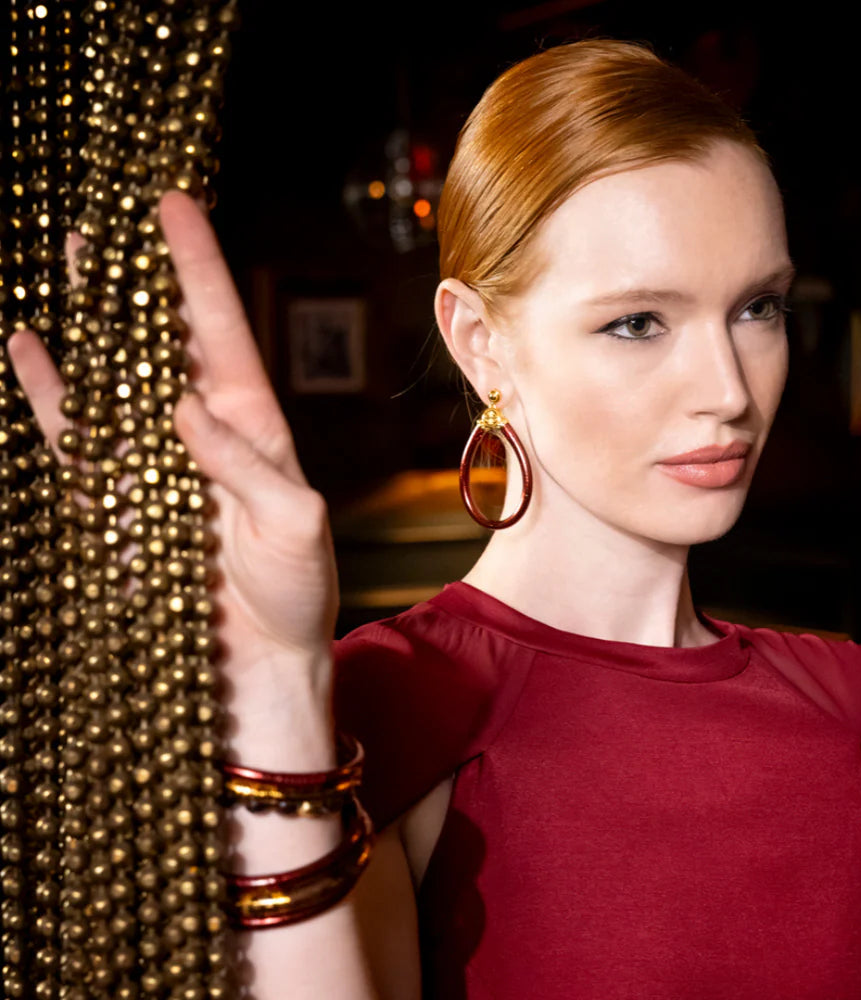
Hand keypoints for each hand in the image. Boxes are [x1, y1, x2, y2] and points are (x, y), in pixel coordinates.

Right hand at [8, 191, 338, 760]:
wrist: (257, 657)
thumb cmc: (296, 591)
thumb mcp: (295, 524)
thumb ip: (246, 467)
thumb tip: (186, 410)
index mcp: (253, 425)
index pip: (221, 331)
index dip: (197, 270)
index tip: (174, 207)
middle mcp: (198, 430)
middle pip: (160, 339)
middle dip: (136, 280)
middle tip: (107, 218)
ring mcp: (151, 459)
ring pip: (110, 374)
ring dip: (87, 320)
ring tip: (65, 257)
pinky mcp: (112, 498)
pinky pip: (74, 436)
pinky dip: (49, 393)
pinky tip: (27, 345)